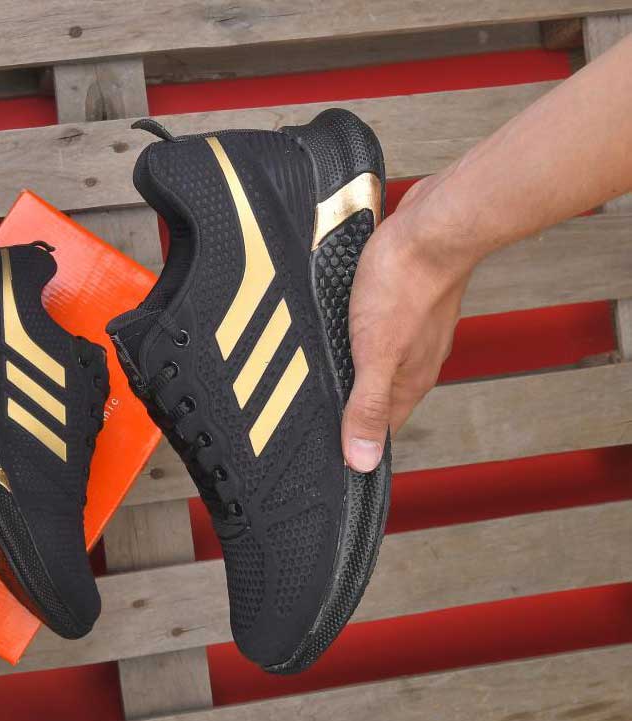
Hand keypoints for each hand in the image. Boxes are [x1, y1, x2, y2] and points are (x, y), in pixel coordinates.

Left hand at [341, 176, 473, 472]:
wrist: (434, 226)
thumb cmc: (407, 282)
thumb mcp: (375, 353)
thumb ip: (367, 405)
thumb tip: (363, 458)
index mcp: (410, 379)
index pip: (384, 428)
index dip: (358, 443)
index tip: (336, 454)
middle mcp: (416, 358)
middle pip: (382, 397)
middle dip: (353, 408)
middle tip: (323, 416)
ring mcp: (413, 328)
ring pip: (382, 362)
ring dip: (356, 371)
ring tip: (328, 377)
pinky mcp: (405, 300)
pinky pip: (380, 328)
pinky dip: (360, 336)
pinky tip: (345, 329)